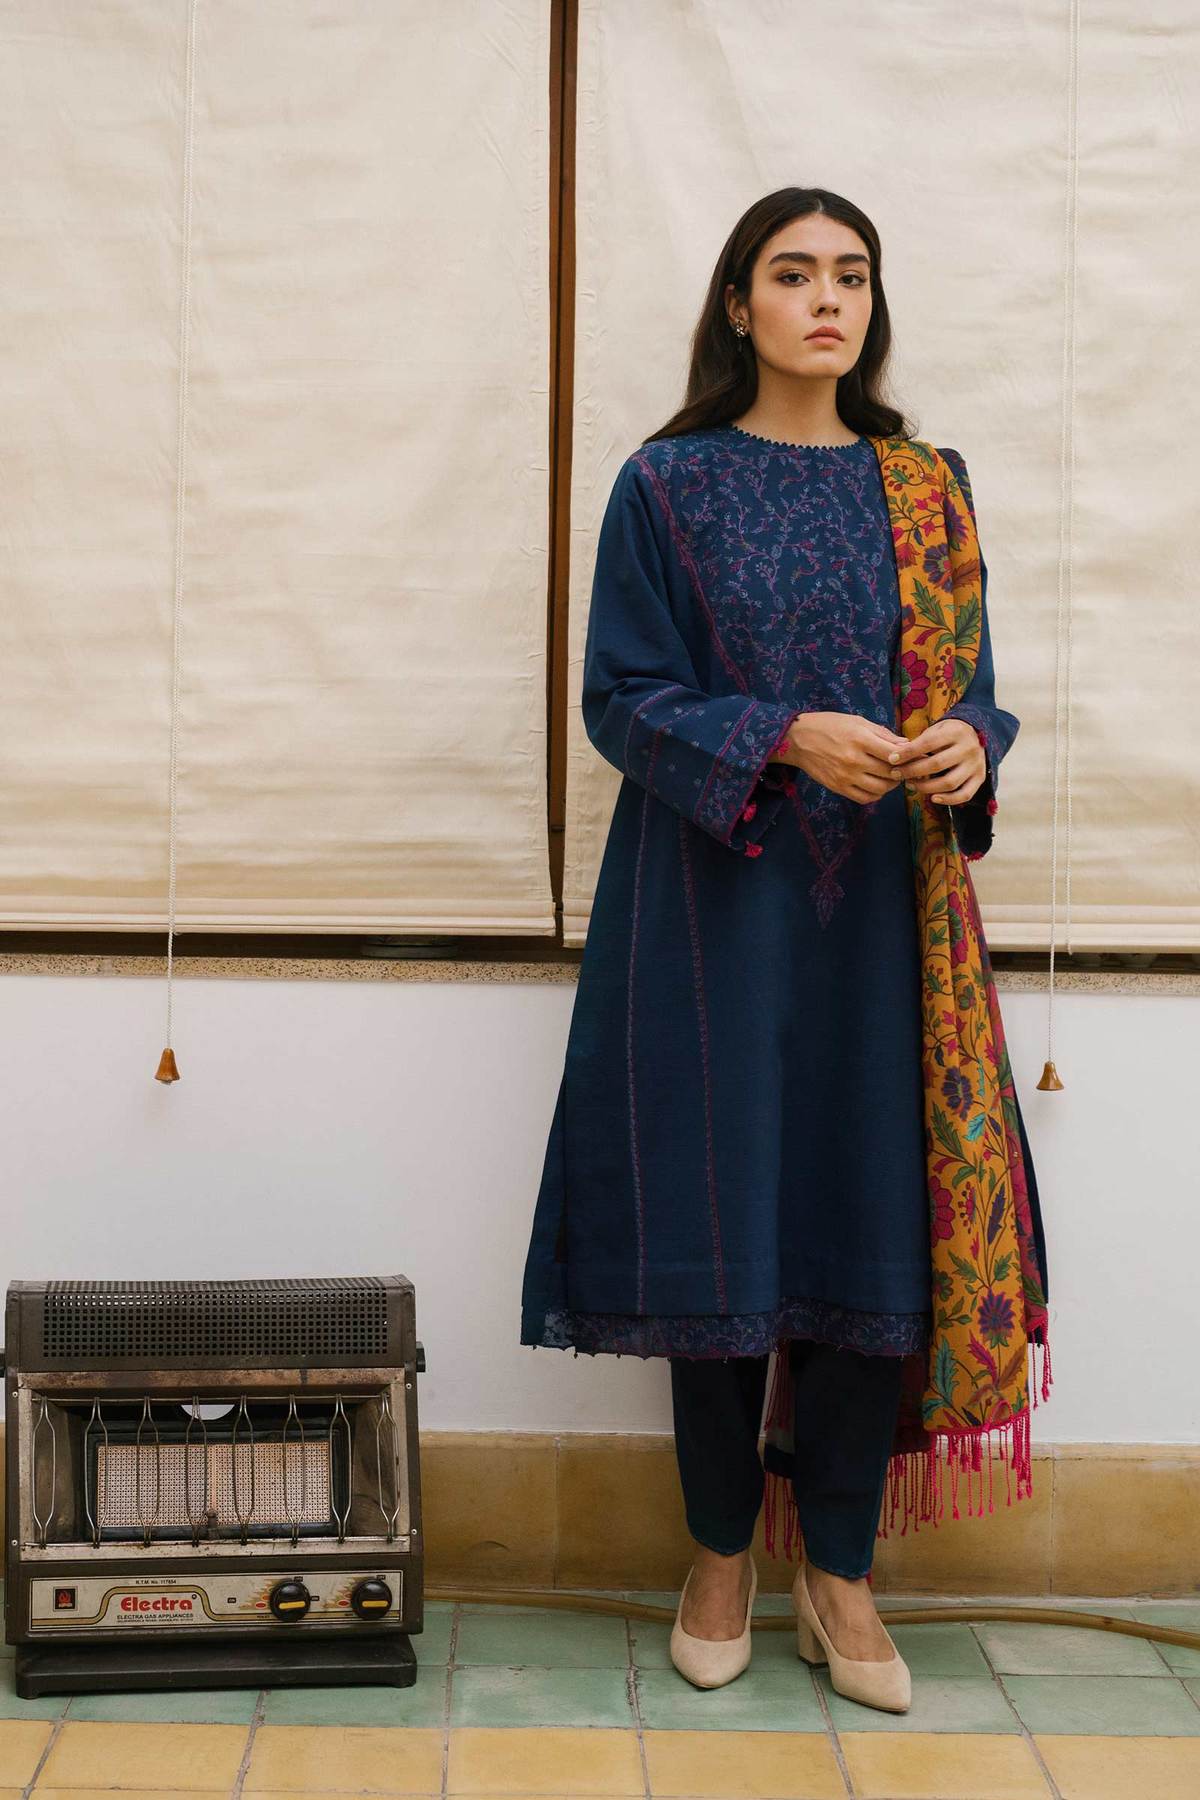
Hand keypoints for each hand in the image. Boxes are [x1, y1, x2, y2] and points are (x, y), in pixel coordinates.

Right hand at [785, 712, 912, 804]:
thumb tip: (905, 744)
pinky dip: (876, 794)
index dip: (907, 756)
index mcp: (860, 739)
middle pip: (890, 773)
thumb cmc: (829, 725)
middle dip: (901, 771)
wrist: (798, 739)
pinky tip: (876, 785)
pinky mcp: (838, 787)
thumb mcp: (857, 721)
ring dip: (891, 785)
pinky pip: (865, 798)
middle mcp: (854, 760)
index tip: (910, 755)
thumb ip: (882, 734)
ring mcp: (845, 776)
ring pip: (880, 789)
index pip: (894, 754)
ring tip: (891, 777)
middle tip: (904, 767)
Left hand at [885, 717, 985, 804]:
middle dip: (912, 771)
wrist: (976, 735)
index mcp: (956, 732)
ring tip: (910, 785)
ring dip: (926, 787)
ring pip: (949, 783)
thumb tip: (895, 757)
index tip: (892, 759)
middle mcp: (968, 748)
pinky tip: (933, 798)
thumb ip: (920, 742)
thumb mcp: (936, 730)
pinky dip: (948, 800)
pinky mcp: (980, 778)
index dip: (908, 753)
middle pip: (937, 765)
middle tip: (896, 774)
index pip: (929, 743)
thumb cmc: (948, 734)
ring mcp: (976, 765)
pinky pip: (965, 795)